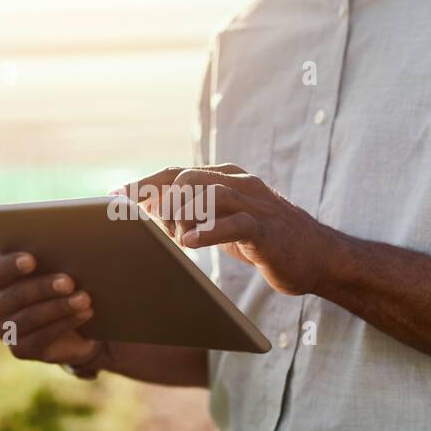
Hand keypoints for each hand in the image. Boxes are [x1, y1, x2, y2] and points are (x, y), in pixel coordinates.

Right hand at [0, 251, 102, 365]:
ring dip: (59, 307)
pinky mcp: (19, 350)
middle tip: (69, 282)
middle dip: (43, 287)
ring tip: (84, 298)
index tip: (32, 260)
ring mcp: (4, 330)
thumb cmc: (62, 287)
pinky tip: (84, 314)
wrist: (75, 327)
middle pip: (16, 295)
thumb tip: (72, 246)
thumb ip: (54, 258)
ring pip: (29, 318)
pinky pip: (40, 338)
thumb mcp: (58, 270)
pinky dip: (64, 324)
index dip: (13, 265)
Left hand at [123, 165, 334, 295]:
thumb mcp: (226, 224)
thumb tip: (153, 217)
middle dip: (152, 197)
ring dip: (176, 211)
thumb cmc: (266, 242)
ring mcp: (253, 203)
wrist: (318, 257)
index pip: (175, 174)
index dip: (142, 184)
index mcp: (225, 179)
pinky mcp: (266, 227)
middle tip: (131, 220)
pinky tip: (187, 243)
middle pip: (184, 179)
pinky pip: (234, 223)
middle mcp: (237, 183)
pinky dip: (208, 231)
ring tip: (157, 230)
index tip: (112, 196)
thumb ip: (196, 216)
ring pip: (207, 194)